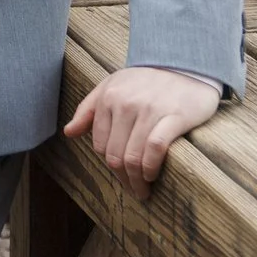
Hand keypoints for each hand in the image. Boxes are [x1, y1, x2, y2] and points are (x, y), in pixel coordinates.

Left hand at [63, 67, 221, 198]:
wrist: (187, 67)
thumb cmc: (147, 81)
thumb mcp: (113, 86)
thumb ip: (89, 109)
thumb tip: (68, 132)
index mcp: (109, 97)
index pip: (100, 144)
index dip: (109, 164)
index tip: (120, 174)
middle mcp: (126, 103)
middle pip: (115, 155)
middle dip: (123, 178)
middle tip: (133, 189)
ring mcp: (150, 110)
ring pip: (133, 157)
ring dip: (137, 181)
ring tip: (143, 189)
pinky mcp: (173, 117)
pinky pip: (155, 149)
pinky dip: (150, 168)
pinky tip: (152, 175)